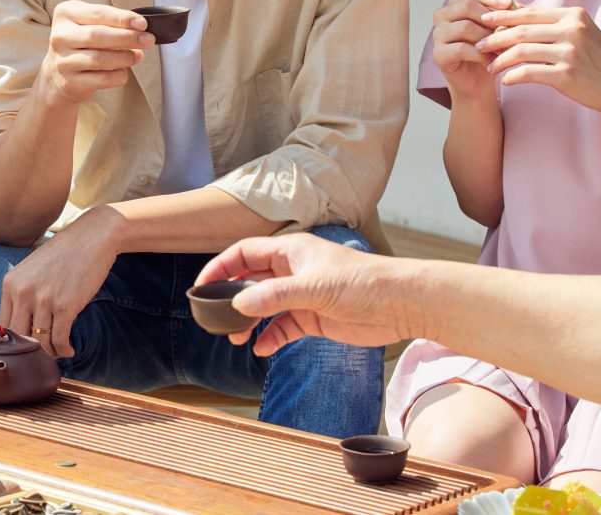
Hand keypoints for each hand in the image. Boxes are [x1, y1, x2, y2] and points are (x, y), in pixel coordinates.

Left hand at [0, 207, 122, 357]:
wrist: (93, 238)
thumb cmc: (65, 254)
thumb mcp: (33, 269)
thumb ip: (23, 293)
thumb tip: (22, 326)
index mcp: (10, 284)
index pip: (3, 326)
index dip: (13, 343)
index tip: (25, 349)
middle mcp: (23, 293)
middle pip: (18, 338)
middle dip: (30, 352)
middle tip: (41, 357)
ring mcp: (44, 300)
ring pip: (39, 342)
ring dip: (50, 353)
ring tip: (57, 353)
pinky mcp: (65, 306)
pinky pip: (59, 339)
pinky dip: (64, 350)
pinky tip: (69, 350)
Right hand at [39, 2, 153, 104]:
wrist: (58, 74)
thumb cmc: (82, 43)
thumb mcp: (90, 24)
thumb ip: (111, 23)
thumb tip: (141, 28)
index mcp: (65, 14)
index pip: (97, 13)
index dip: (122, 18)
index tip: (143, 24)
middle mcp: (60, 36)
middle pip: (97, 35)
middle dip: (127, 38)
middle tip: (148, 40)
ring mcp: (62, 61)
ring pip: (99, 59)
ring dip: (125, 57)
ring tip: (138, 56)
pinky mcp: (70, 82)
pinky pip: (101, 79)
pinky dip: (118, 76)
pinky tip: (124, 72)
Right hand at [196, 235, 414, 356]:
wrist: (399, 304)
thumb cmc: (362, 282)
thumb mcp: (313, 287)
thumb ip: (273, 296)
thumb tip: (237, 306)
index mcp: (290, 251)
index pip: (244, 253)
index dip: (220, 267)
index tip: (201, 287)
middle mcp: (292, 271)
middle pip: (249, 282)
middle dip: (230, 299)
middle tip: (215, 319)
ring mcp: (301, 296)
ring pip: (263, 308)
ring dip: (247, 322)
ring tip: (236, 339)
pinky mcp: (312, 318)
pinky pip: (282, 328)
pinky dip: (270, 338)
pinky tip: (262, 349)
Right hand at [431, 0, 513, 101]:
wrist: (478, 80)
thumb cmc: (488, 49)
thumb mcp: (497, 29)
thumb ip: (504, 15)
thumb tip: (521, 7)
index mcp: (455, 4)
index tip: (510, 4)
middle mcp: (442, 16)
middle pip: (466, 6)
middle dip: (490, 17)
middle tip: (508, 29)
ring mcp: (438, 35)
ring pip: (464, 27)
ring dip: (487, 37)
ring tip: (504, 46)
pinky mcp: (438, 54)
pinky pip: (461, 49)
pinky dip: (480, 54)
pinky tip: (493, 60)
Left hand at [477, 6, 600, 122]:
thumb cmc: (595, 61)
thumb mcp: (579, 34)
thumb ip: (552, 25)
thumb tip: (518, 13)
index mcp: (573, 15)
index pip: (528, 13)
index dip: (502, 16)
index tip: (483, 21)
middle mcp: (572, 29)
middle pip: (521, 30)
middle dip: (495, 38)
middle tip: (478, 45)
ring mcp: (570, 52)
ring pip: (521, 51)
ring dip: (500, 60)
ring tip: (490, 67)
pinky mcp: (567, 75)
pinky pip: (529, 73)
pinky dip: (513, 76)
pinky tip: (506, 81)